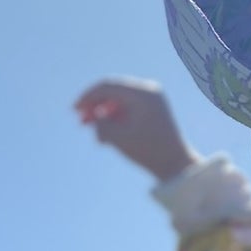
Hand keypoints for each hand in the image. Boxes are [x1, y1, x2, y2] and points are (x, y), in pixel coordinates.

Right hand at [74, 77, 198, 182]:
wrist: (176, 165)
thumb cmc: (149, 152)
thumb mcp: (118, 138)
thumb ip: (100, 123)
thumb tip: (94, 115)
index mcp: (142, 93)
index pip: (107, 86)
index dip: (87, 96)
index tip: (74, 110)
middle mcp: (149, 90)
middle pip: (113, 91)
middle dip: (95, 106)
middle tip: (80, 121)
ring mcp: (152, 99)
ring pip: (119, 101)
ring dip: (104, 115)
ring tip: (96, 136)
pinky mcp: (152, 110)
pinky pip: (128, 108)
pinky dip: (115, 119)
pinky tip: (107, 137)